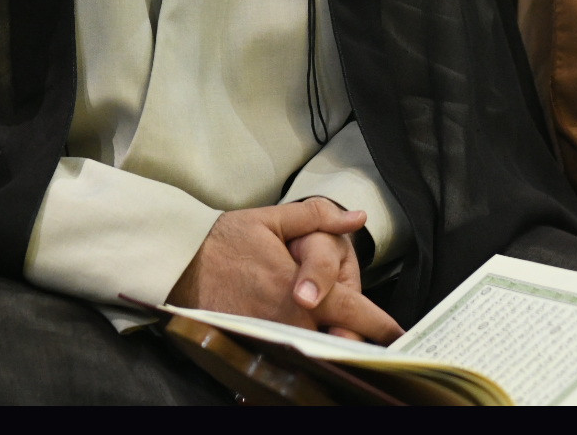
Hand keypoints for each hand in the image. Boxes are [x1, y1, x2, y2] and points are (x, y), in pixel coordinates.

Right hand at [168, 201, 401, 343]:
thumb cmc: (225, 239)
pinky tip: (307, 359)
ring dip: (329, 353)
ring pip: (310, 353)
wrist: (178, 261)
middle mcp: (288, 319)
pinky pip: (281, 356)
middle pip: (335, 342)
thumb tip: (356, 217)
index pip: (352, 311)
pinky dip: (297, 358)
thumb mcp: (274, 219)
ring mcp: (268, 336)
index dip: (379, 325)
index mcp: (300, 290)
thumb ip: (319, 217)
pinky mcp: (249, 344)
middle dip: (356, 347)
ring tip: (350, 355)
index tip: (397, 334)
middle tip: (378, 351)